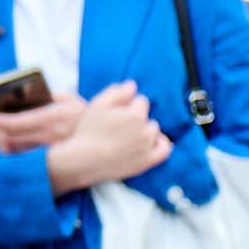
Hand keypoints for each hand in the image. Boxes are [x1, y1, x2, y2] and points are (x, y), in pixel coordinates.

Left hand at [0, 94, 80, 157]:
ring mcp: (49, 151)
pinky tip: (7, 141)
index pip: (15, 123)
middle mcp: (49, 137)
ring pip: (14, 150)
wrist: (104, 142)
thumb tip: (24, 93)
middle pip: (10, 138)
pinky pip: (22, 159)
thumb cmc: (84, 116)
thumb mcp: (69, 99)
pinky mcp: (49, 160)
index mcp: (52, 119)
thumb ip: (48, 94)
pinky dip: (10, 151)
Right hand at [43, 81, 171, 193]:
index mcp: (135, 115)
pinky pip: (164, 150)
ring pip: (154, 131)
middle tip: (121, 126)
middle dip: (137, 118)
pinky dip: (162, 143)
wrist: (85, 160)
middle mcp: (145, 131)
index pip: (141, 101)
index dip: (129, 104)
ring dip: (146, 130)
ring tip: (130, 135)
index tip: (119, 111)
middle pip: (147, 117)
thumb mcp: (98, 104)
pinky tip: (155, 141)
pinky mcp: (147, 161)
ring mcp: (148, 147)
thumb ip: (117, 92)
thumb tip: (132, 86)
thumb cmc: (89, 131)